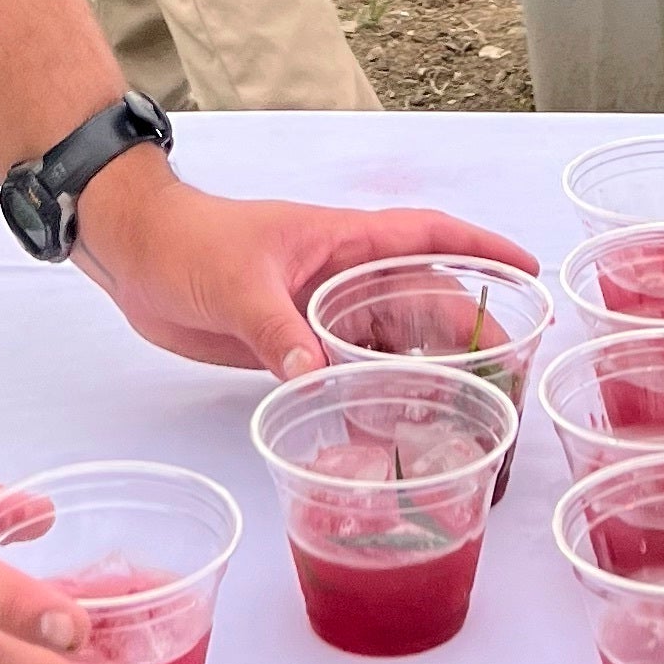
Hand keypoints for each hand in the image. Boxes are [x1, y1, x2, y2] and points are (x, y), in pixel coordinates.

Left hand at [74, 153, 532, 377]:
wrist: (134, 256)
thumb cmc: (189, 246)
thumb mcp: (237, 284)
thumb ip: (277, 330)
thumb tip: (318, 378)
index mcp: (342, 241)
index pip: (428, 235)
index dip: (481, 247)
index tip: (528, 268)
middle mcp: (342, 275)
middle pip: (421, 299)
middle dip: (465, 331)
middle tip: (507, 378)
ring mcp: (319, 308)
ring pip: (388, 338)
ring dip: (423, 368)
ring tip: (466, 412)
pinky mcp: (292, 340)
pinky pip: (348, 365)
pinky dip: (372, 391)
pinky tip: (390, 427)